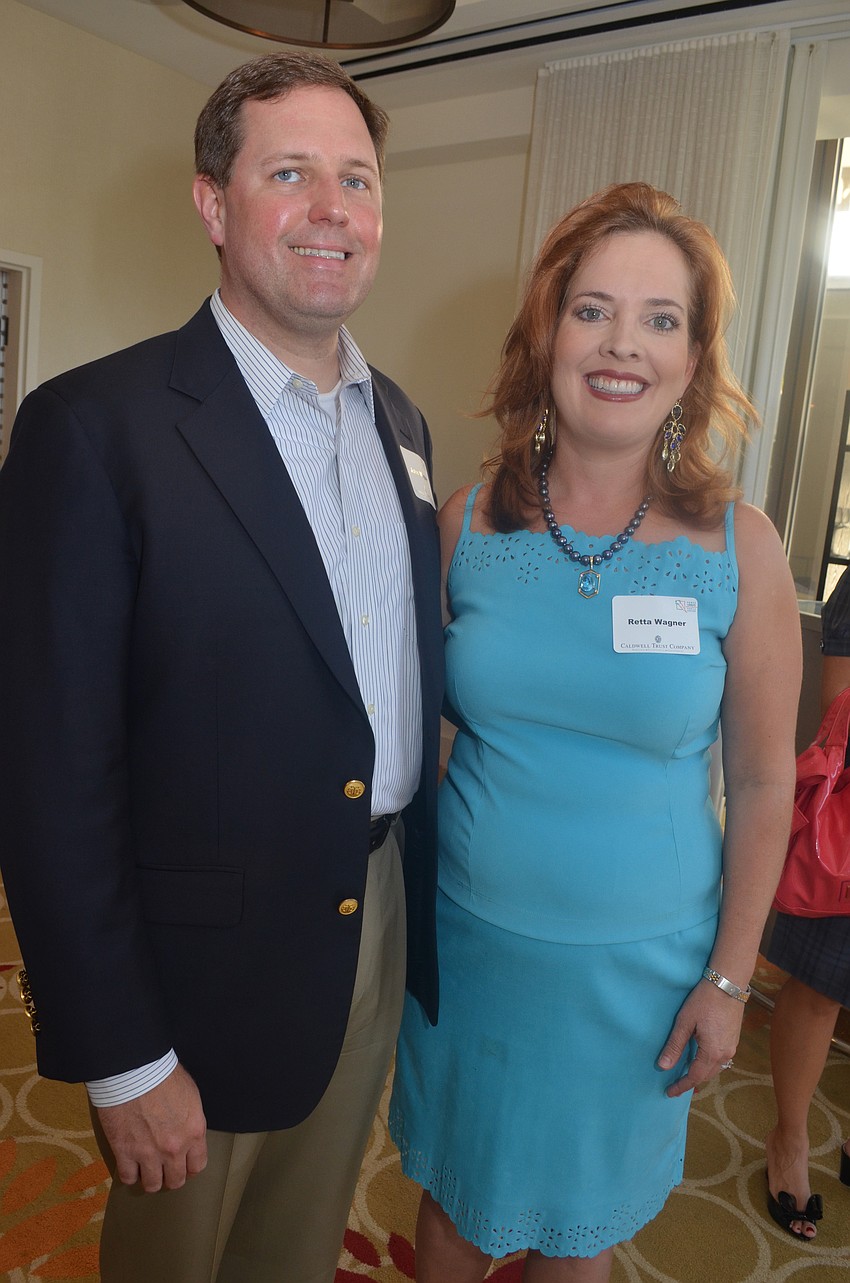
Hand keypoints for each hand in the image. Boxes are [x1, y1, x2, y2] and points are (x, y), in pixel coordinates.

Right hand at [96, 1062, 207, 1191]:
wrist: (135, 1071)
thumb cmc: (163, 1076)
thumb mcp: (190, 1095)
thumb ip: (191, 1121)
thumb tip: (187, 1132)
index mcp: (194, 1132)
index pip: (197, 1165)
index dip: (189, 1167)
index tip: (183, 1165)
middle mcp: (174, 1148)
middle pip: (176, 1180)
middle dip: (170, 1176)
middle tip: (164, 1168)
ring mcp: (148, 1153)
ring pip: (152, 1185)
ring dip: (150, 1178)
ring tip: (146, 1168)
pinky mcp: (124, 1152)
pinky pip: (128, 1177)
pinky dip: (129, 1174)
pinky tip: (129, 1164)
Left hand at [657, 982, 743, 1097]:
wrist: (728, 984)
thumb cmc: (704, 1001)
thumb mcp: (685, 1022)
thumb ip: (674, 1046)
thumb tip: (663, 1067)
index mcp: (712, 1052)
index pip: (694, 1077)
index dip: (681, 1086)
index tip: (669, 1092)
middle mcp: (725, 1054)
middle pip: (706, 1075)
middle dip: (691, 1082)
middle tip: (676, 1087)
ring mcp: (731, 1047)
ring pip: (715, 1068)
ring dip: (701, 1074)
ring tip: (687, 1077)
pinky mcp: (733, 1039)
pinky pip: (720, 1060)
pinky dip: (709, 1065)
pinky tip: (701, 1061)